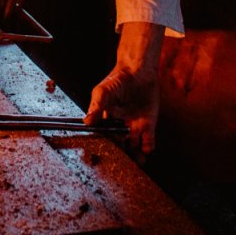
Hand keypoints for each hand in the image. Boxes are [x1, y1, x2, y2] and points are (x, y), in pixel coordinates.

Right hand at [84, 21, 163, 159]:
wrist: (138, 70)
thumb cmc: (117, 79)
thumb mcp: (102, 92)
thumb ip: (96, 106)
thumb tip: (86, 121)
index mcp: (107, 120)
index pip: (105, 138)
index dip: (106, 148)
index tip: (105, 157)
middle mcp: (120, 126)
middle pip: (120, 147)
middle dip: (122, 157)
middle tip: (123, 165)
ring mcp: (135, 126)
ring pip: (134, 147)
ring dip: (136, 157)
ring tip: (137, 162)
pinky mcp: (149, 124)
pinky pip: (149, 141)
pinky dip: (148, 147)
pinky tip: (146, 149)